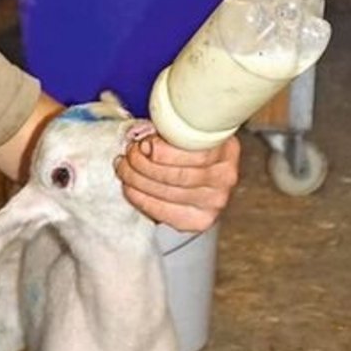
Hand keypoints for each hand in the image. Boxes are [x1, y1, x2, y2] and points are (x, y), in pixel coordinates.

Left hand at [116, 131, 240, 231]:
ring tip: (124, 167)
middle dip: (143, 164)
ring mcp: (214, 202)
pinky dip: (140, 198)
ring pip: (167, 193)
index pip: (196, 155)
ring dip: (136, 179)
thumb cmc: (188, 146)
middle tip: (128, 154)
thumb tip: (141, 138)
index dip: (164, 151)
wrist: (201, 173)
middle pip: (178, 176)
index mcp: (226, 149)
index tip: (144, 143)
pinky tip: (130, 187)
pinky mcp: (199, 221)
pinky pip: (163, 211)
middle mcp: (225, 178)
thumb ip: (169, 130)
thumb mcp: (185, 129)